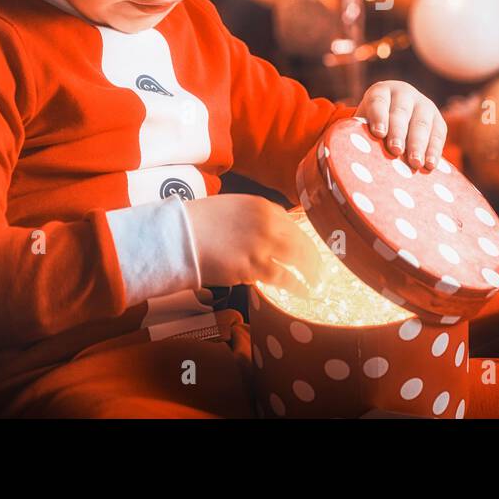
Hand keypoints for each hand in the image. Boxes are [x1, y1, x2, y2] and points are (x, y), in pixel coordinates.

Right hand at [185, 194, 323, 297]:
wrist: (178, 236)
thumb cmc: (200, 223)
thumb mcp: (233, 209)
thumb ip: (256, 218)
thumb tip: (272, 231)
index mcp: (262, 206)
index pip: (293, 224)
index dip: (303, 240)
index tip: (309, 250)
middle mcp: (268, 223)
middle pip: (301, 242)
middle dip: (314, 259)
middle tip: (320, 271)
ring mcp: (262, 245)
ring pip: (298, 260)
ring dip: (311, 273)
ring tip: (316, 284)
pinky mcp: (253, 267)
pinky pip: (284, 278)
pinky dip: (297, 286)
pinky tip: (304, 292)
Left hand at [355, 80, 446, 172]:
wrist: (396, 119)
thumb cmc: (373, 126)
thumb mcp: (364, 124)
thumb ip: (359, 135)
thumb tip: (349, 159)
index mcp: (381, 91)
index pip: (379, 102)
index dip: (379, 117)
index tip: (378, 133)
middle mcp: (404, 94)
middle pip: (401, 113)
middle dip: (398, 133)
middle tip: (395, 151)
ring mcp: (424, 104)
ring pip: (422, 124)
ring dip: (418, 144)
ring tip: (415, 163)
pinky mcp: (438, 119)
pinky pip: (438, 134)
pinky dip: (434, 150)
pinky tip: (430, 165)